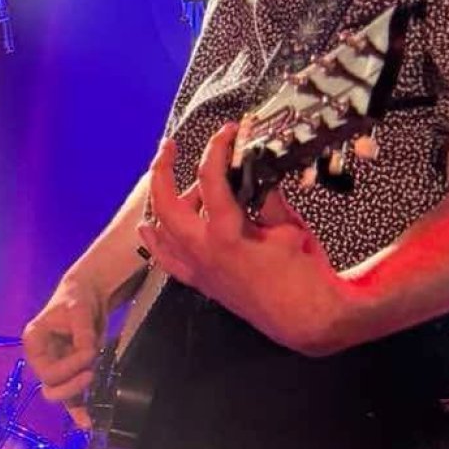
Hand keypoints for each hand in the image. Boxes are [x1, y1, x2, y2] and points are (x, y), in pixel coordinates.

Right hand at [23, 280, 107, 427]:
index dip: (69, 367)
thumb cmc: (76, 299)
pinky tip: (86, 423)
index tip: (90, 352)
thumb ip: (83, 334)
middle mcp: (41, 360)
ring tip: (93, 380)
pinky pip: (72, 398)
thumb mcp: (79, 310)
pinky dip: (79, 411)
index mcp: (34, 343)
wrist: (86, 296)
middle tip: (91, 374)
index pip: (46, 369)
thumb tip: (89, 354)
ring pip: (59, 394)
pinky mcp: (70, 375)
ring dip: (77, 392)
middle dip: (71, 385)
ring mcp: (55, 369)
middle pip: (49, 387)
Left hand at [140, 124, 352, 356]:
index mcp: (227, 234)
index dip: (217, 148)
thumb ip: (267, 198)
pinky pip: (166, 259)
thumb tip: (256, 171)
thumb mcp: (289, 226)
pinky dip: (155, 241)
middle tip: (169, 147)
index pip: (211, 180)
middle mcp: (203, 251)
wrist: (301, 317)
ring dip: (161, 200)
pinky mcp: (199, 281)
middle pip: (165, 204)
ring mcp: (196, 268)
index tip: (227, 131)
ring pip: (160, 230)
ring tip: (166, 175)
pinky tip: (147, 227)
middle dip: (162, 170)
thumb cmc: (301, 273)